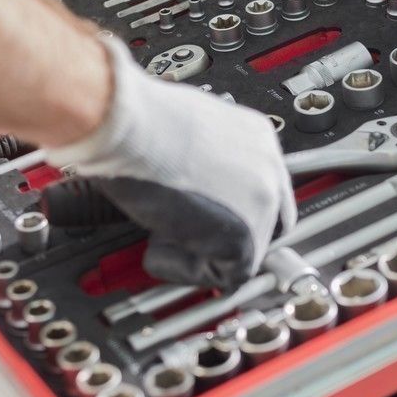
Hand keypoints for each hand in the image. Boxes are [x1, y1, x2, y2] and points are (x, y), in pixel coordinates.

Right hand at [47, 39, 296, 289]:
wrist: (130, 126)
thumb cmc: (138, 121)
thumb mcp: (183, 132)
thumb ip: (198, 160)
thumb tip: (186, 181)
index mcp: (254, 135)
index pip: (261, 186)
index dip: (231, 209)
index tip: (203, 219)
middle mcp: (267, 165)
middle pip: (267, 222)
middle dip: (225, 237)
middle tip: (183, 236)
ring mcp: (262, 201)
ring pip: (245, 251)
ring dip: (201, 251)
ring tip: (160, 233)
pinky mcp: (246, 235)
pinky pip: (227, 275)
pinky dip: (187, 269)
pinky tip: (157, 246)